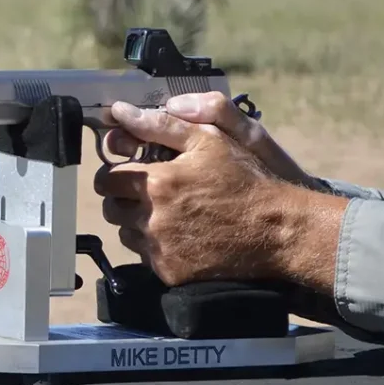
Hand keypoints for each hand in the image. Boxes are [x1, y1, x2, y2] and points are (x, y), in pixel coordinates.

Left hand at [93, 101, 348, 292]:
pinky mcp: (170, 272)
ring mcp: (161, 249)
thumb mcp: (209, 140)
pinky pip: (146, 257)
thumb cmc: (246, 179)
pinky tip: (182, 234)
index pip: (106, 179)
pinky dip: (156, 246)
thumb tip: (120, 112)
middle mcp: (153, 218)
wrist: (277, 230)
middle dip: (123, 198)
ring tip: (169, 213)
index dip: (115, 173)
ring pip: (126, 233)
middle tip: (149, 193)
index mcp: (157, 182)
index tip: (130, 173)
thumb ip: (159, 124)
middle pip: (111, 209)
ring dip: (137, 223)